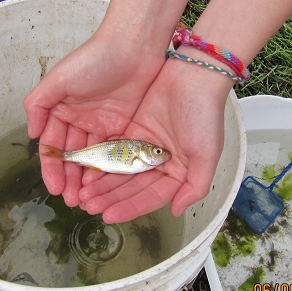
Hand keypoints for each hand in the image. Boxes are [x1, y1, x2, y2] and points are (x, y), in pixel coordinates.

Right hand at [23, 31, 165, 205]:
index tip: (54, 188)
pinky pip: (113, 153)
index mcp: (61, 110)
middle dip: (69, 180)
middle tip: (72, 201)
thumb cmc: (94, 58)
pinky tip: (106, 185)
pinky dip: (108, 170)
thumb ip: (38, 105)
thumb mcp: (58, 79)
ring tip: (87, 200)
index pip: (52, 146)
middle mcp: (79, 120)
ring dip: (87, 180)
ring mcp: (101, 125)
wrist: (133, 46)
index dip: (52, 168)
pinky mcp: (123, 127)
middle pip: (72, 157)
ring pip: (92, 160)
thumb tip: (31, 135)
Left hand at [77, 47, 235, 222]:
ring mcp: (145, 147)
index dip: (129, 207)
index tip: (109, 216)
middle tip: (89, 206)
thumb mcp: (207, 153)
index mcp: (178, 173)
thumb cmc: (205, 113)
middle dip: (110, 198)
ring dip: (103, 183)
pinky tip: (87, 171)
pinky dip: (102, 161)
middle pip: (131, 187)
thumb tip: (177, 210)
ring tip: (84, 194)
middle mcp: (160, 164)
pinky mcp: (132, 130)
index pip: (150, 197)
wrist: (193, 74)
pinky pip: (114, 150)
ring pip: (120, 170)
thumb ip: (196, 186)